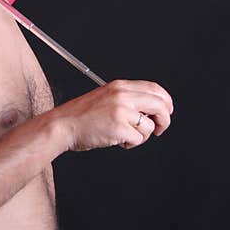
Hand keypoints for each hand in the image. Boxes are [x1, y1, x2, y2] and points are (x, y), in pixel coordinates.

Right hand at [52, 79, 172, 150]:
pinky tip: (117, 140)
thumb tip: (152, 109)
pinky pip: (139, 139)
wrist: (62, 126)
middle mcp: (122, 95)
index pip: (154, 88)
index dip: (165, 101)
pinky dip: (130, 143)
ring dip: (141, 135)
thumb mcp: (105, 97)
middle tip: (159, 129)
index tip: (166, 111)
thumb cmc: (81, 116)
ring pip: (150, 125)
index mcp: (120, 86)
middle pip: (160, 104)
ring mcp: (121, 111)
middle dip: (164, 120)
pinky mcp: (119, 127)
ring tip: (125, 135)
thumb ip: (127, 99)